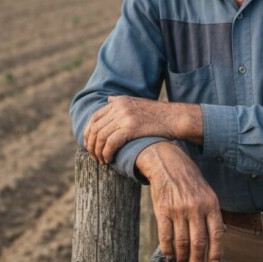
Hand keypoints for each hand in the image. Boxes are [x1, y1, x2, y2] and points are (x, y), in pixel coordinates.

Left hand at [83, 96, 201, 163]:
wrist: (174, 118)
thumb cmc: (157, 115)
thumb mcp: (137, 103)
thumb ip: (121, 103)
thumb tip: (108, 100)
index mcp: (118, 101)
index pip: (94, 117)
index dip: (88, 132)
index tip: (88, 144)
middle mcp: (119, 107)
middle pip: (96, 128)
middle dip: (91, 145)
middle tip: (93, 156)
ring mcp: (124, 116)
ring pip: (101, 137)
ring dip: (98, 151)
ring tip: (101, 161)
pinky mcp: (131, 127)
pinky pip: (111, 143)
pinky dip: (107, 153)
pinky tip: (109, 160)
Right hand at [136, 142, 223, 261]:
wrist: (167, 162)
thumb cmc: (189, 179)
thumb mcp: (207, 191)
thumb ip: (213, 212)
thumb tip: (221, 233)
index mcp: (210, 203)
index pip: (216, 233)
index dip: (216, 251)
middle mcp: (196, 207)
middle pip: (199, 241)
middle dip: (198, 259)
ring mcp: (178, 209)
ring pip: (182, 242)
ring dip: (183, 256)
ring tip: (183, 261)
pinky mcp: (162, 210)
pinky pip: (165, 236)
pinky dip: (167, 249)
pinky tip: (169, 253)